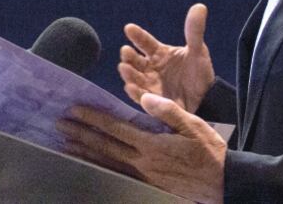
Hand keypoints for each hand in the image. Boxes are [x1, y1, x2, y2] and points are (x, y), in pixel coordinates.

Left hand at [59, 94, 226, 203]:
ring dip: (84, 153)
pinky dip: (100, 168)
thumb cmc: (209, 151)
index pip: (115, 129)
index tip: (75, 109)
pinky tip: (90, 164)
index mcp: (151, 144)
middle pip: (104, 146)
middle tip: (59, 124)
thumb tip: (144, 97)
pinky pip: (116, 175)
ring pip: (106, 163)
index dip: (93, 118)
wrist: (223, 183)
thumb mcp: (193, 125)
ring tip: (65, 145)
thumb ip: (167, 111)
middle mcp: (142, 162)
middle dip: (80, 134)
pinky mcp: (146, 186)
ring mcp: (143, 177)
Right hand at [119, 3, 214, 112]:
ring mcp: (150, 84)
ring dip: (128, 73)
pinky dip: (134, 92)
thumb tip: (200, 6)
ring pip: (134, 77)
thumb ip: (195, 31)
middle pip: (135, 60)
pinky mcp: (153, 101)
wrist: (206, 100)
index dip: (137, 35)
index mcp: (159, 53)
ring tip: (124, 68)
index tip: (129, 28)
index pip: (145, 42)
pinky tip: (130, 87)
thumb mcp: (198, 51)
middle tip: (125, 51)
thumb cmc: (199, 73)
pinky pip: (141, 96)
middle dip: (129, 55)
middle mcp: (151, 67)